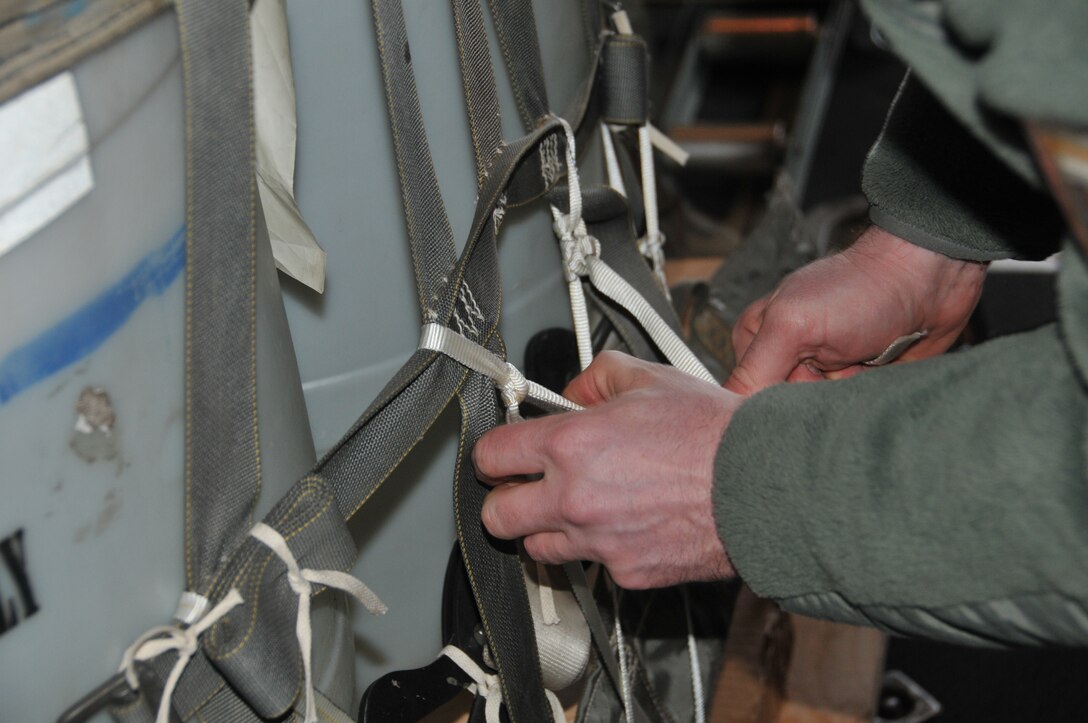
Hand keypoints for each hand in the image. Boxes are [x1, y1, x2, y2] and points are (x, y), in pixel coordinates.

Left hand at [474, 351, 740, 588]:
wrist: (762, 484)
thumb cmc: (712, 433)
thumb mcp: (648, 378)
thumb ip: (595, 377)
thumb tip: (570, 392)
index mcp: (571, 444)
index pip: (491, 457)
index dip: (493, 454)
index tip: (502, 455)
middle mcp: (574, 498)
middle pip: (495, 516)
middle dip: (505, 500)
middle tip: (524, 489)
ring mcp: (598, 542)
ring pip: (538, 548)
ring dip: (548, 529)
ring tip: (581, 507)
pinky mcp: (626, 573)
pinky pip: (593, 564)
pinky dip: (601, 548)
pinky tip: (627, 524)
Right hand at [726, 225, 987, 394]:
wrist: (931, 277)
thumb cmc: (863, 287)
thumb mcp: (793, 323)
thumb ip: (755, 369)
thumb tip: (727, 412)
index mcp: (757, 341)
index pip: (746, 396)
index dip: (775, 398)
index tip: (805, 375)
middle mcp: (787, 359)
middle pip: (786, 410)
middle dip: (817, 396)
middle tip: (840, 361)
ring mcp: (824, 374)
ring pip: (821, 416)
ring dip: (847, 396)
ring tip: (864, 359)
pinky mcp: (857, 387)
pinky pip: (852, 415)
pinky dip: (867, 400)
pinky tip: (878, 369)